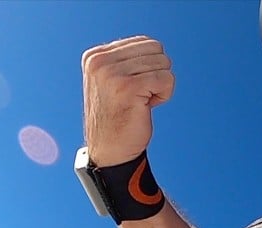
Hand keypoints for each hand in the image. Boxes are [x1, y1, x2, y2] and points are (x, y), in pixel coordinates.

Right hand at [81, 36, 173, 166]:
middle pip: (156, 49)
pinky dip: (165, 95)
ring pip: (163, 63)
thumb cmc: (117, 118)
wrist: (110, 151)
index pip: (145, 42)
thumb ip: (126, 60)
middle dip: (156, 74)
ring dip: (159, 86)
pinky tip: (147, 107)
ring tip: (141, 102)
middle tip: (139, 96)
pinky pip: (166, 79)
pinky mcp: (128, 87)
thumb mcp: (112, 81)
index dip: (148, 67)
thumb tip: (154, 46)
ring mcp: (112, 73)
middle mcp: (100, 61)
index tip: (133, 89)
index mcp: (95, 56)